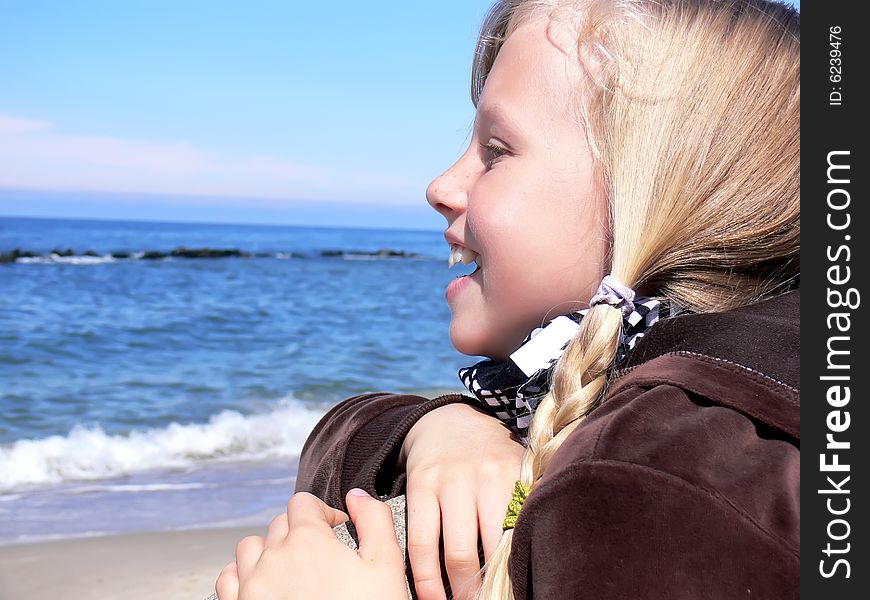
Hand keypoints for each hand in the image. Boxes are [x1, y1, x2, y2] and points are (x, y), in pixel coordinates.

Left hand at [215, 490, 406, 599]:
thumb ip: (374, 520)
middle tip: (323, 557)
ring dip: (269, 550)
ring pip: (250, 547)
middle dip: (301, 532)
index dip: (324, 513)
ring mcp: (252, 585)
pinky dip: (243, 575)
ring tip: (292, 569)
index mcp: (307, 540)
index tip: (338, 532)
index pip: (303, 503)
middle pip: (280, 523)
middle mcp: (273, 558)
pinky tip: (264, 585)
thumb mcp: (386, 567)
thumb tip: (357, 496)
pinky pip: (228, 579)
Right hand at [399, 403, 524, 599]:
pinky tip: (432, 598)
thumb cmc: (491, 457)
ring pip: (456, 553)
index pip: (523, 535)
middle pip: (493, 551)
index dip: (522, 572)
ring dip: (460, 591)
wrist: (447, 421)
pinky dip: (425, 579)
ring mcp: (450, 481)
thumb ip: (529, 502)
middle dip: (492, 588)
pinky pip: (421, 543)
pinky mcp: (420, 486)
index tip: (521, 594)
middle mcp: (485, 477)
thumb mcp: (517, 468)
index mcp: (516, 475)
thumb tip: (543, 553)